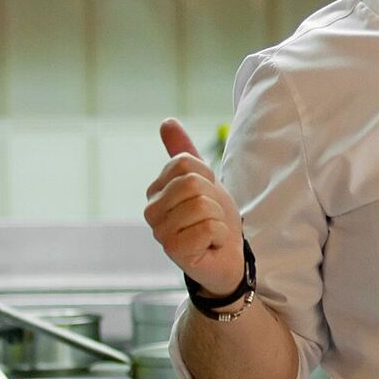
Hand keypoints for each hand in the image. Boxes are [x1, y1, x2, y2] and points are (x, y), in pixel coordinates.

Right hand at [143, 119, 244, 295]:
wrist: (226, 257)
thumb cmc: (213, 218)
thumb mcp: (203, 180)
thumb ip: (183, 152)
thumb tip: (166, 121)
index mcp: (155, 191)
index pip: (184, 163)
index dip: (207, 177)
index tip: (207, 198)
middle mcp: (151, 212)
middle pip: (193, 183)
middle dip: (214, 199)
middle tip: (211, 217)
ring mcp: (160, 233)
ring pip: (202, 205)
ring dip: (218, 219)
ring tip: (211, 232)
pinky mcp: (175, 251)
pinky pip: (209, 227)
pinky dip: (220, 235)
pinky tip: (211, 245)